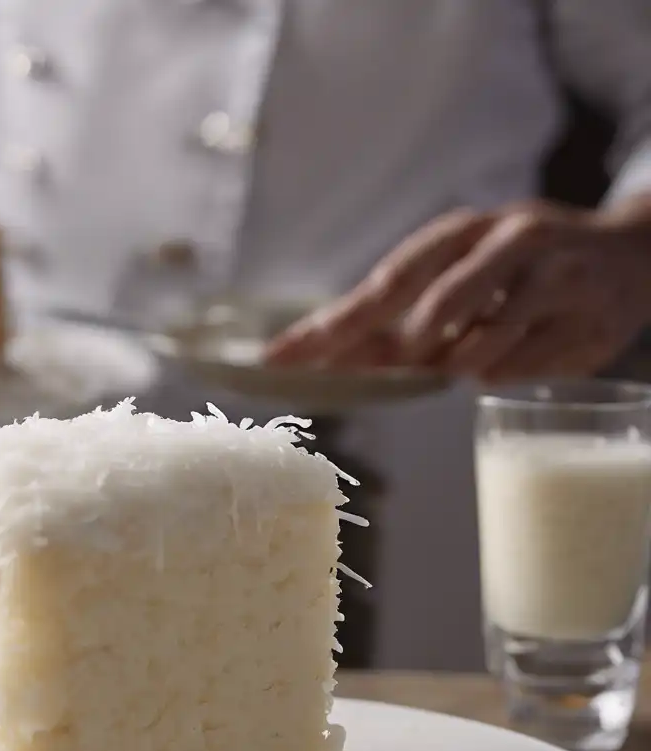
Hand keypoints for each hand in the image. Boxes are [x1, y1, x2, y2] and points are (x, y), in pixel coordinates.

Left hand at [267, 200, 650, 380]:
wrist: (632, 257)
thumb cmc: (526, 272)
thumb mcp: (460, 278)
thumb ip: (403, 320)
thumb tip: (337, 362)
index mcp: (460, 233)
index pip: (382, 284)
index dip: (330, 326)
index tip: (279, 359)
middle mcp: (505, 241)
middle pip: (430, 308)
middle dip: (400, 350)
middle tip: (389, 370)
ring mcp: (551, 277)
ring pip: (477, 352)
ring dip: (465, 365)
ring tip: (485, 346)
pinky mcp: (585, 318)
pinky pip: (520, 372)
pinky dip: (508, 372)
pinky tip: (530, 346)